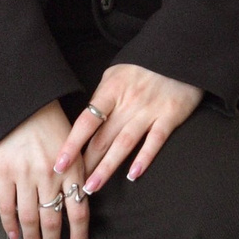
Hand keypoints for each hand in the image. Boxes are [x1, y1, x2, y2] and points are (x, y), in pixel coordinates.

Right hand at [0, 101, 89, 238]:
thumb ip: (77, 174)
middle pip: (52, 220)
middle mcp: (49, 175)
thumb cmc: (50, 122)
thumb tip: (80, 203)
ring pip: (29, 218)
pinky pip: (6, 206)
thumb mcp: (75, 146)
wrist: (23, 103)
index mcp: (71, 169)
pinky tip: (14, 235)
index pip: (79, 212)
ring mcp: (24, 175)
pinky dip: (9, 224)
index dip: (79, 236)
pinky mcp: (3, 172)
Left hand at [58, 64, 204, 192]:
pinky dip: (144, 158)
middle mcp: (128, 103)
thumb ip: (103, 98)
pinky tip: (133, 175)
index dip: (72, 144)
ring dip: (107, 168)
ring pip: (124, 144)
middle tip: (73, 187)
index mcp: (111, 91)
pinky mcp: (169, 116)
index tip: (59, 163)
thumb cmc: (143, 64)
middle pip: (102, 138)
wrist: (179, 52)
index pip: (86, 122)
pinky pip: (155, 141)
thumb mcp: (116, 74)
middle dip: (86, 164)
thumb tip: (87, 124)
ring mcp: (149, 111)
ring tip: (94, 186)